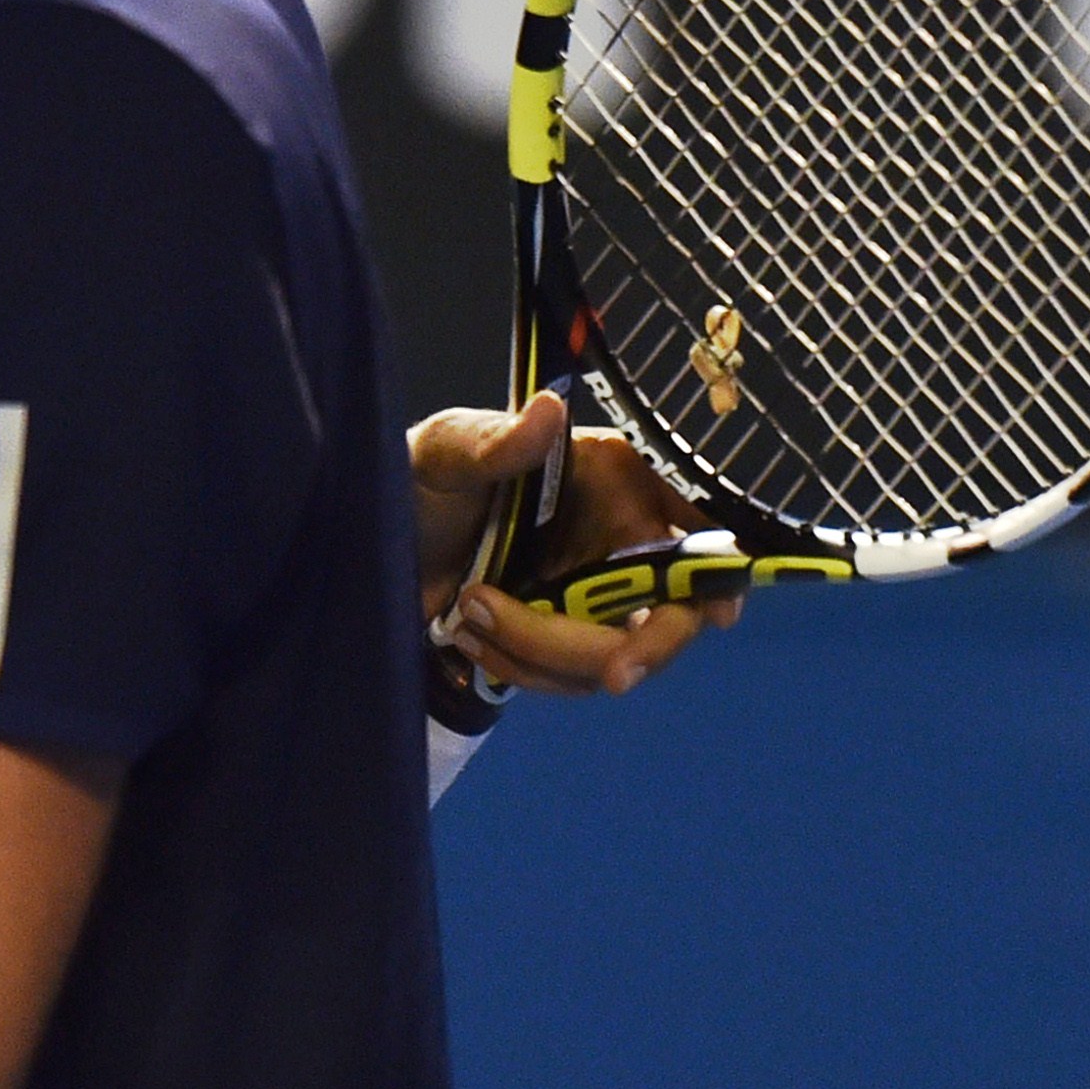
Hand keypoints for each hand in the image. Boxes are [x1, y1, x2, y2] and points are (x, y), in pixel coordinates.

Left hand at [408, 389, 739, 697]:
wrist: (371, 533)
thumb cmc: (420, 473)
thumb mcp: (445, 451)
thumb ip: (494, 442)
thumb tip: (549, 412)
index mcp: (615, 480)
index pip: (692, 529)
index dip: (718, 573)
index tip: (716, 614)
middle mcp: (619, 538)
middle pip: (669, 613)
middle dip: (639, 648)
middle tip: (612, 676)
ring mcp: (593, 593)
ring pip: (612, 655)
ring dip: (544, 655)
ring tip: (469, 614)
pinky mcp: (561, 634)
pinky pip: (567, 676)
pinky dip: (522, 670)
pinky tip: (467, 638)